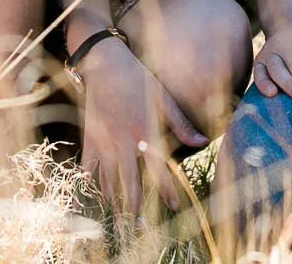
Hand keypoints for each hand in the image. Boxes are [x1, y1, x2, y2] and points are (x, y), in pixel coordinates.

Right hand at [76, 39, 207, 214]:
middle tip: (141, 228)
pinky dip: (91, 185)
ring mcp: (103, 142)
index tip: (173, 207)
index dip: (167, 191)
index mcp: (145, 132)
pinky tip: (96, 196)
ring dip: (115, 201)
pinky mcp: (89, 139)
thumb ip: (181, 124)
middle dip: (136, 209)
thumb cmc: (138, 79)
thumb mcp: (164, 98)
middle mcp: (123, 142)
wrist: (104, 64)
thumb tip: (202, 142)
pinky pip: (88, 169)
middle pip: (130, 185)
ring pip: (108, 181)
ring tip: (121, 218)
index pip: (159, 171)